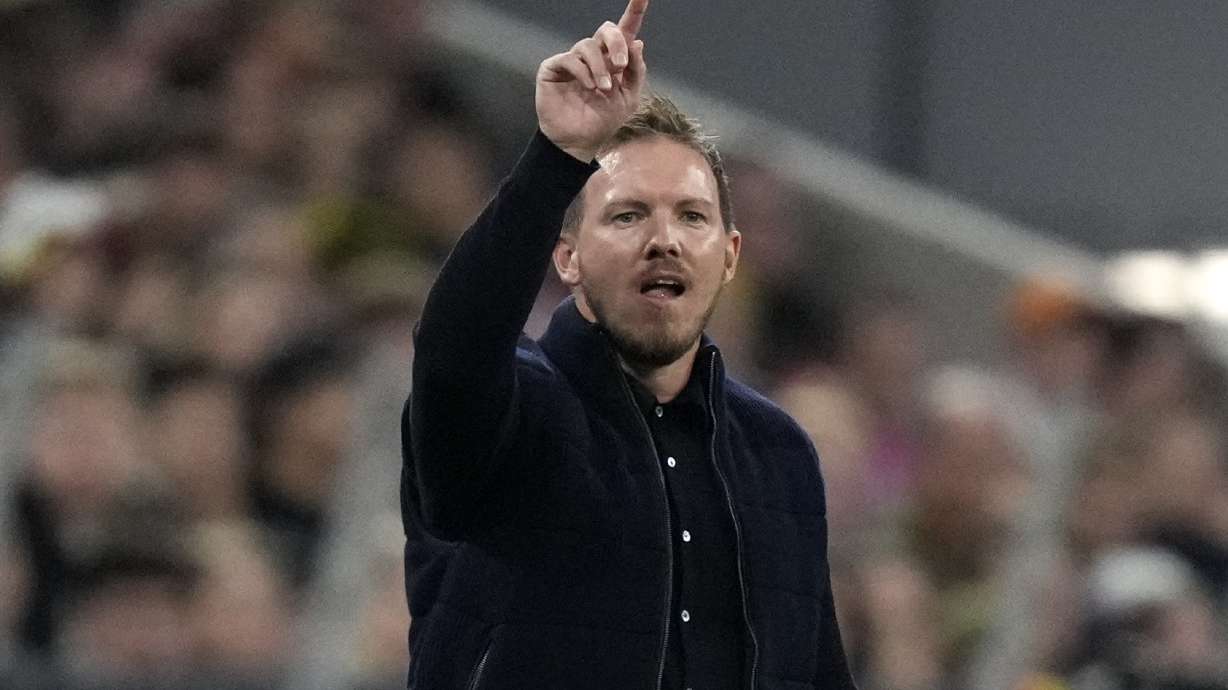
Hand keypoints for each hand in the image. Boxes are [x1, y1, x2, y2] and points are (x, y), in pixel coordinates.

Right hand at [536, 0, 648, 161]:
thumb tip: (637, 42)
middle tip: (620, 65)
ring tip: (603, 89)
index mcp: (613, 60)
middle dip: (616, 43)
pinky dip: (583, 73)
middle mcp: (593, 56)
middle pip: (606, 30)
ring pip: (588, 45)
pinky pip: (570, 59)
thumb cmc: (603, 120)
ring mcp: (572, 60)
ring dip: (600, 67)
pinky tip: (589, 88)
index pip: (625, 31)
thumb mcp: (629, 97)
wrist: (579, 141)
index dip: (634, 11)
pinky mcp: (554, 68)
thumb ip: (635, 71)